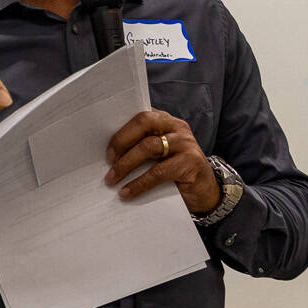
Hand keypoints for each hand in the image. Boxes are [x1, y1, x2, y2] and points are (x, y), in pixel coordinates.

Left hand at [104, 108, 220, 213]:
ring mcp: (185, 143)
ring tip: (111, 179)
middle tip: (107, 160)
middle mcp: (176, 127)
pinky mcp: (191, 163)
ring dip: (126, 164)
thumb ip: (139, 147)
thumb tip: (107, 155)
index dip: (119, 127)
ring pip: (149, 146)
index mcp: (164, 120)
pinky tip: (127, 192)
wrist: (205, 192)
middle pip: (144, 123)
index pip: (139, 114)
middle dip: (121, 140)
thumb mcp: (157, 155)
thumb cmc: (174, 171)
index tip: (102, 144)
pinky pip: (159, 172)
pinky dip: (140, 183)